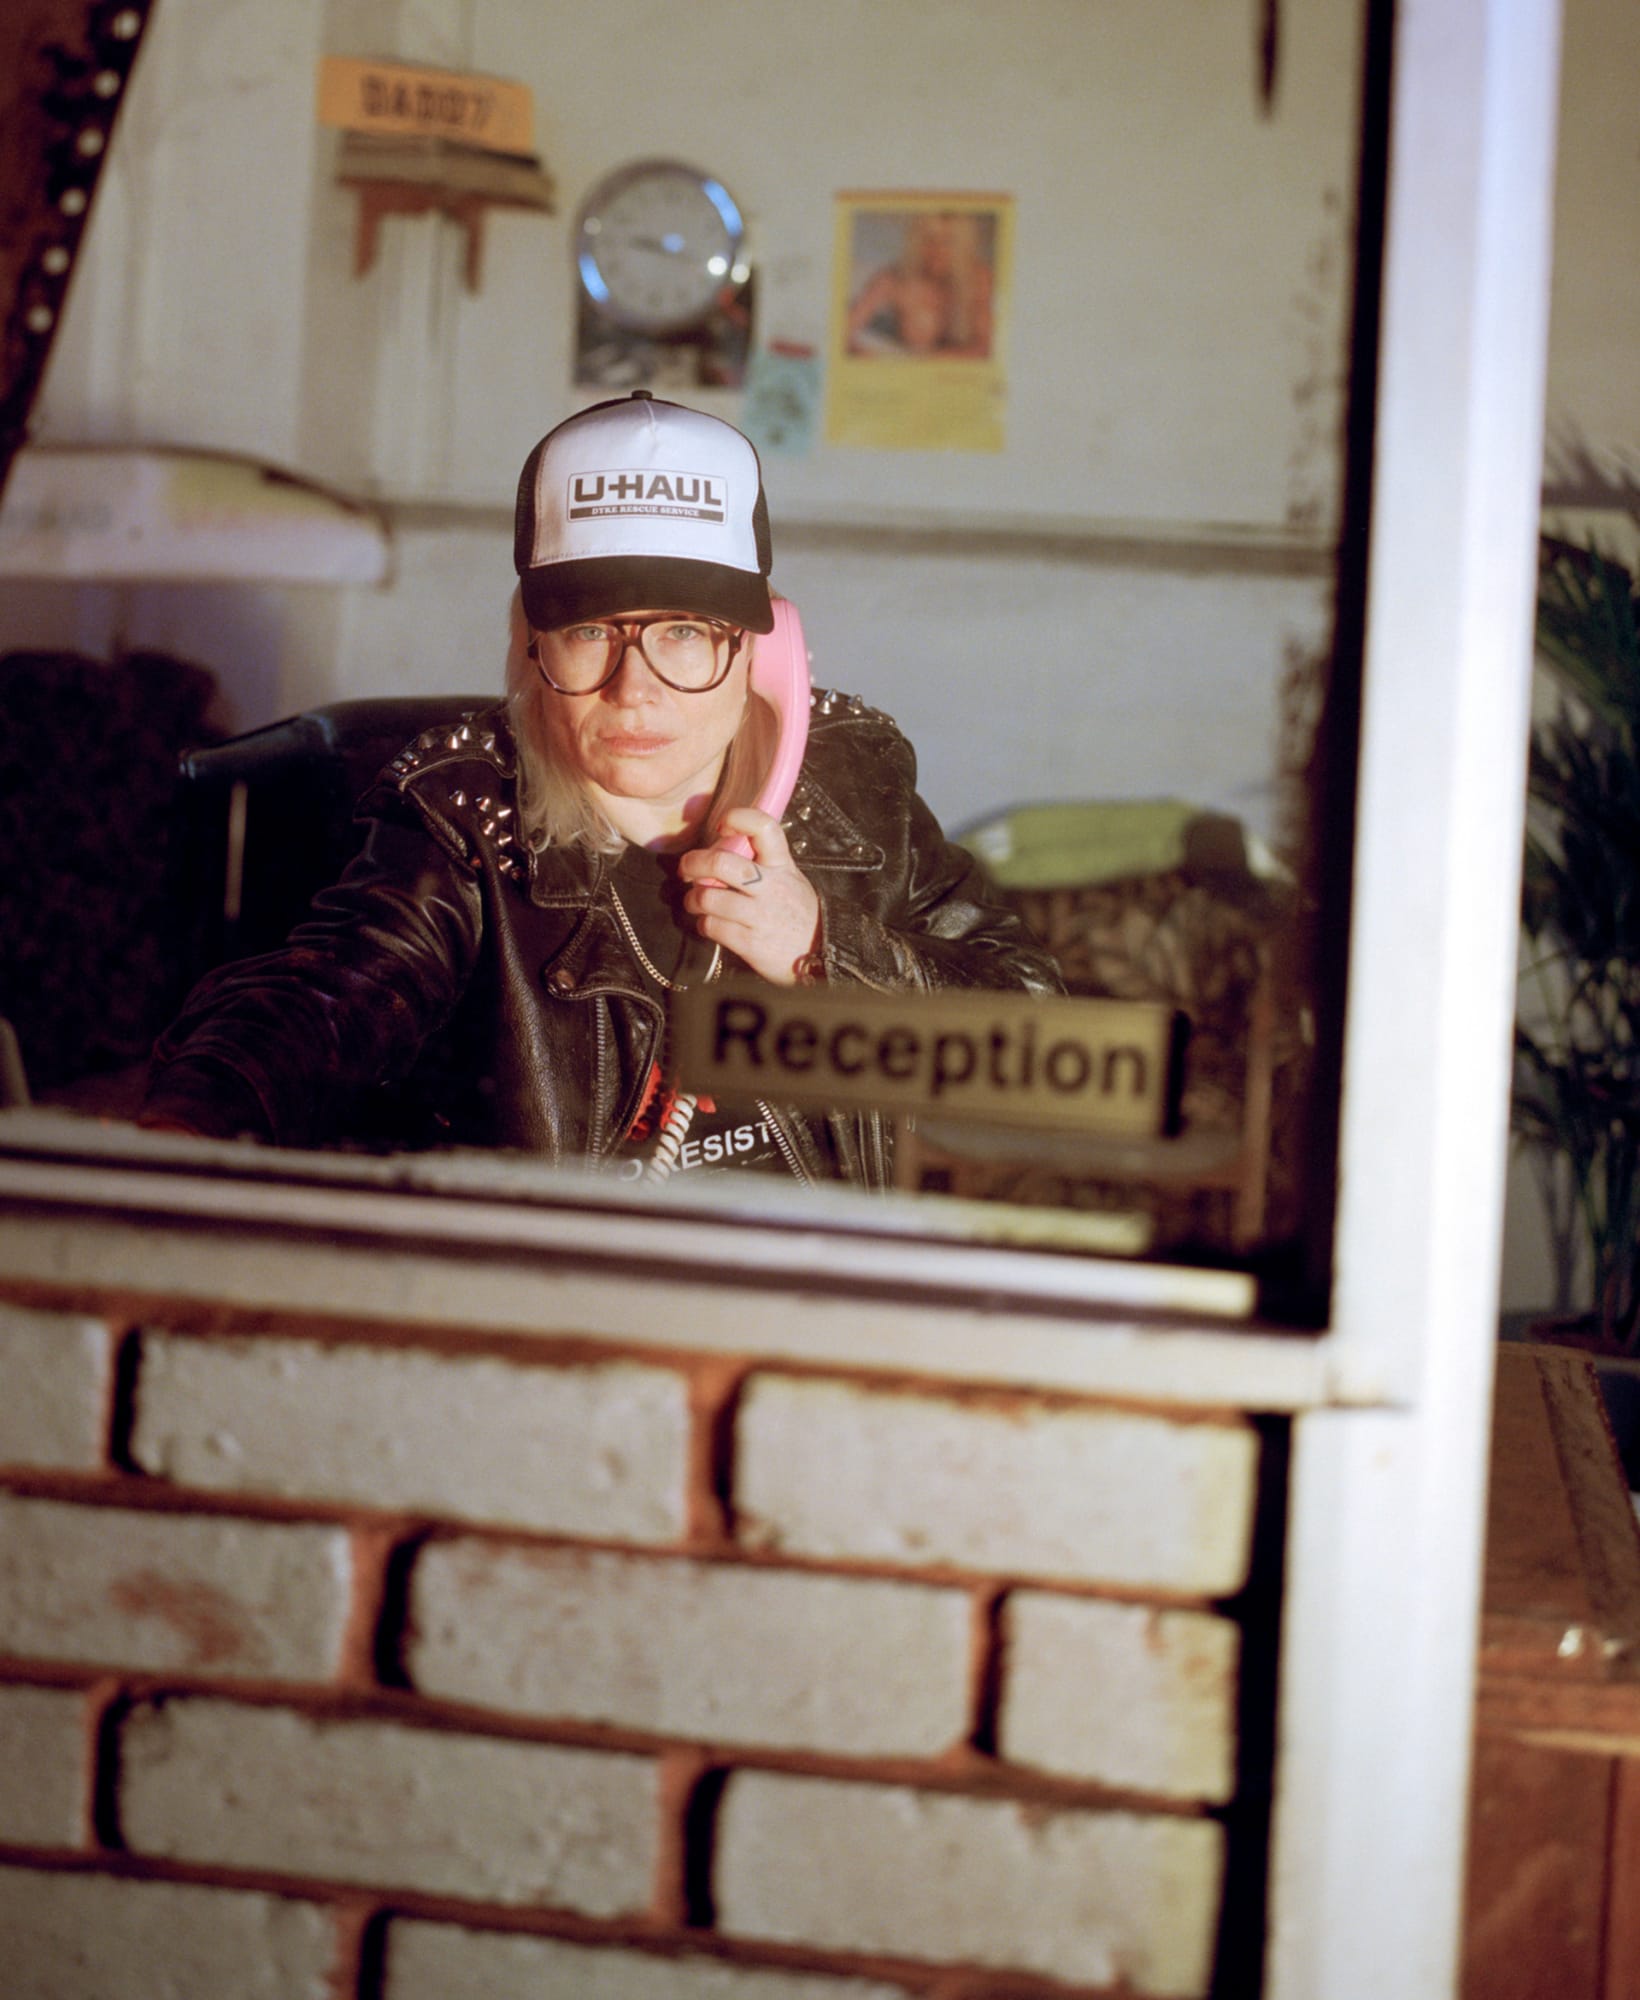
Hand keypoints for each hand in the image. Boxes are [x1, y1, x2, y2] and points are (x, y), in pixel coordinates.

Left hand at [678, 807, 820, 986]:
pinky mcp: (749, 943)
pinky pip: (711, 926)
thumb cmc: (798, 914)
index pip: (763, 827)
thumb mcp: (790, 879)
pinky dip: (703, 925)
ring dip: (693, 900)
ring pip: (708, 898)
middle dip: (693, 863)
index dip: (738, 818)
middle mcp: (771, 887)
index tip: (722, 826)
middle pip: (720, 863)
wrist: (821, 954)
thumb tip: (722, 849)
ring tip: (696, 902)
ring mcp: (760, 915)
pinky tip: (710, 924)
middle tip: (686, 869)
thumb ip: (762, 863)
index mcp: (781, 865)